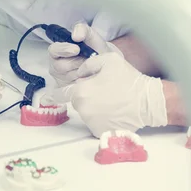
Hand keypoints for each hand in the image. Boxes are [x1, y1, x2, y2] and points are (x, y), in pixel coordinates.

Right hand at [47, 22, 121, 86]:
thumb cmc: (95, 48)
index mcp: (59, 50)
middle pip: (61, 66)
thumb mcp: (90, 35)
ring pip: (69, 77)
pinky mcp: (67, 90)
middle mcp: (57, 65)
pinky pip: (74, 88)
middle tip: (88, 60)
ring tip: (91, 67)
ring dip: (82, 72)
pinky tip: (91, 77)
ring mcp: (62, 78)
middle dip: (77, 62)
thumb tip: (75, 36)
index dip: (64, 49)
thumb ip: (83, 29)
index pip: (54, 50)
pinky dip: (85, 81)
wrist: (105, 63)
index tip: (76, 49)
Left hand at [51, 52, 167, 136]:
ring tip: (114, 100)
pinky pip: (96, 122)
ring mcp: (92, 123)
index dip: (52, 96)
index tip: (44, 100)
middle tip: (106, 89)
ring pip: (88, 111)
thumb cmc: (127, 79)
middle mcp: (83, 109)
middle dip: (87, 94)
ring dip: (95, 106)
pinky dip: (103, 117)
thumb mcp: (108, 59)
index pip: (61, 94)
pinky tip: (115, 111)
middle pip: (79, 100)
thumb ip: (88, 64)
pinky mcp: (101, 132)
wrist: (147, 101)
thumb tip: (81, 73)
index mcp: (80, 92)